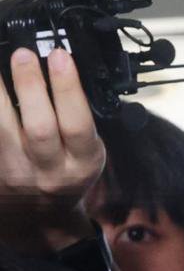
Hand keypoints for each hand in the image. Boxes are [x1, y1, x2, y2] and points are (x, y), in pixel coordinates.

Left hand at [0, 47, 103, 252]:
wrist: (39, 216)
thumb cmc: (68, 174)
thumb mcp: (88, 151)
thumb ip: (78, 119)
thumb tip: (61, 70)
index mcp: (82, 162)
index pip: (77, 123)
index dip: (68, 88)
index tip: (60, 56)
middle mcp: (49, 171)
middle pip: (39, 127)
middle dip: (30, 87)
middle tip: (22, 54)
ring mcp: (15, 174)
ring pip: (2, 131)